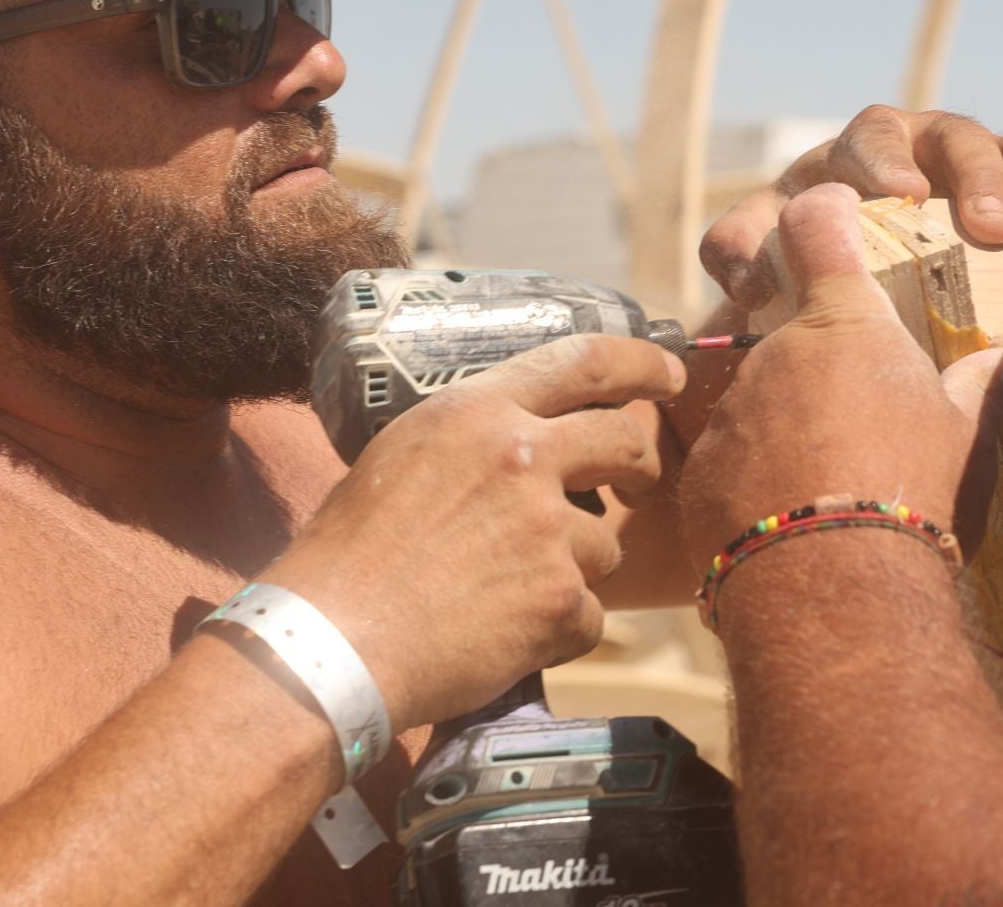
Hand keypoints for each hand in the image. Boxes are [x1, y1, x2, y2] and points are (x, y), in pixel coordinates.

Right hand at [266, 334, 684, 729]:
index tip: (668, 374)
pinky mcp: (561, 600)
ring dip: (573, 567)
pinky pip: (588, 613)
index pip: (584, 360)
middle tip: (637, 483)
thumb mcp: (402, 455)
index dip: (640, 363)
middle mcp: (523, 457)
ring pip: (604, 542)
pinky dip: (557, 628)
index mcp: (476, 411)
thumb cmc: (348, 554)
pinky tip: (504, 636)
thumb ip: (470, 439)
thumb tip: (522, 441)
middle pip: (625, 442)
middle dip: (641, 464)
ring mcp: (548, 530)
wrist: (333, 642)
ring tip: (504, 591)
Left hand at [679, 184, 1002, 571]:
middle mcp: (774, 353)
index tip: (832, 211)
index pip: (817, 225)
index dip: (824, 214)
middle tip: (860, 424)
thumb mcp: (964, 439)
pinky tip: (794, 524)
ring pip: (760, 403)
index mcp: (844, 325)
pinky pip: (730, 462)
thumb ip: (981, 388)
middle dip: (820, 369)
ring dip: (788, 431)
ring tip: (833, 490)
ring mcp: (730, 411)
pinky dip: (756, 483)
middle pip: (793, 338)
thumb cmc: (916, 501)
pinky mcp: (701, 471)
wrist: (839, 596)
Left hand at [701, 106, 1002, 309]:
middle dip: (979, 179)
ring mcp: (984, 166)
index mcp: (857, 157)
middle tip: (990, 232)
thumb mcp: (758, 256)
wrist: (841, 283)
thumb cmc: (797, 263)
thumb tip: (745, 274)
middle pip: (959, 137)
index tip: (902, 197)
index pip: (872, 138)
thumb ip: (738, 251)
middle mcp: (925, 149)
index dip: (886, 161)